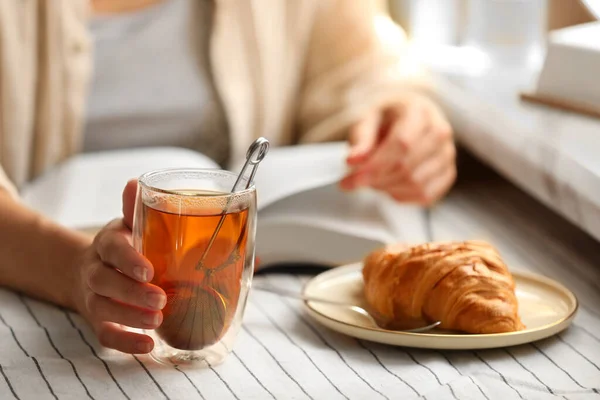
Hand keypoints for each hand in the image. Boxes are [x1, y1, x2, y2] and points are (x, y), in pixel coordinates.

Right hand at [71, 180, 165, 353]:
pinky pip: (106, 335)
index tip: (149, 270)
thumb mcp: (126, 225)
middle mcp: (95, 272)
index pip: (112, 249)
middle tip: (161, 299)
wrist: (91, 270)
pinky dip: (125, 343)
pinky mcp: (99, 320)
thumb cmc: (121, 246)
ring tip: (157, 321)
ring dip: (130, 317)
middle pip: (105, 283)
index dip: (128, 260)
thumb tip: (137, 182)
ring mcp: (95, 298)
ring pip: (104, 310)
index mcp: (106, 244)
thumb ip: (134, 209)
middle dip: (132, 293)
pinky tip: (149, 345)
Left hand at [340, 93, 455, 204]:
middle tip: (356, 180)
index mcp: (419, 111)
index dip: (375, 166)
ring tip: (373, 178)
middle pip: (407, 167)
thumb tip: (353, 161)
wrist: (407, 118)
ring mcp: (447, 154)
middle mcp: (440, 132)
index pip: (402, 144)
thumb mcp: (367, 120)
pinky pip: (425, 196)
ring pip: (416, 185)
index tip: (352, 179)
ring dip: (387, 188)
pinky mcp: (448, 174)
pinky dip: (401, 196)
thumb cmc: (386, 119)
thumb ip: (361, 140)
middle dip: (376, 180)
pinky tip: (389, 185)